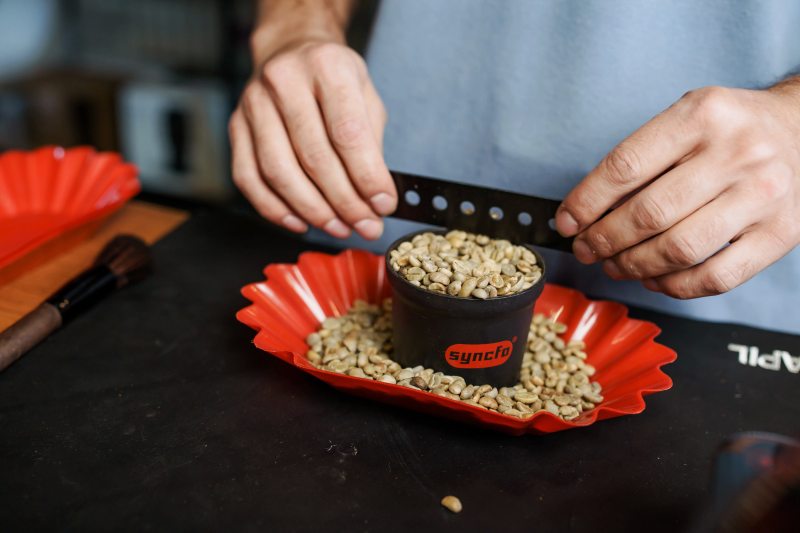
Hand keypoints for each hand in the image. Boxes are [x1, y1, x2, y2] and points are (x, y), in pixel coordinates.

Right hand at [229, 37, 394, 239]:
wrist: (291, 48)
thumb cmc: (333, 78)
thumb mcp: (366, 96)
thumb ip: (372, 145)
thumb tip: (376, 199)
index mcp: (327, 66)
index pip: (348, 132)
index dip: (367, 176)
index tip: (383, 204)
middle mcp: (285, 80)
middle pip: (314, 157)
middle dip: (344, 202)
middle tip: (365, 226)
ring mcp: (254, 103)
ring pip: (278, 172)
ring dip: (312, 210)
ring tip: (338, 227)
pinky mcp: (235, 125)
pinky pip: (248, 177)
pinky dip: (274, 208)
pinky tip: (299, 221)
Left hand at [555, 83, 799, 298]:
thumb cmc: (733, 128)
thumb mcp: (686, 118)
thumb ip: (642, 159)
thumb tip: (586, 211)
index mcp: (702, 116)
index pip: (625, 167)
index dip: (585, 203)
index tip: (566, 222)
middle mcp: (737, 153)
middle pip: (648, 214)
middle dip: (603, 240)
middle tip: (586, 249)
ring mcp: (762, 196)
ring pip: (678, 249)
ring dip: (633, 266)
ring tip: (615, 265)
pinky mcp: (782, 234)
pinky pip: (716, 277)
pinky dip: (675, 287)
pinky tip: (655, 280)